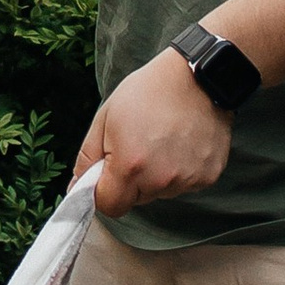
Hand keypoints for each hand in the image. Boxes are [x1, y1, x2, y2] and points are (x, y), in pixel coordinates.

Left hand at [74, 47, 233, 218]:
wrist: (196, 78)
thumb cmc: (146, 93)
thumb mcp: (105, 118)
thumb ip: (87, 159)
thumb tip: (77, 189)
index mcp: (130, 165)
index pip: (110, 207)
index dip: (103, 192)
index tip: (106, 174)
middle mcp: (160, 179)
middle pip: (136, 200)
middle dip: (131, 182)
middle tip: (137, 146)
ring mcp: (187, 180)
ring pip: (161, 192)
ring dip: (157, 176)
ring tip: (162, 141)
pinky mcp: (207, 177)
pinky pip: (184, 185)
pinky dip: (180, 170)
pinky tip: (181, 144)